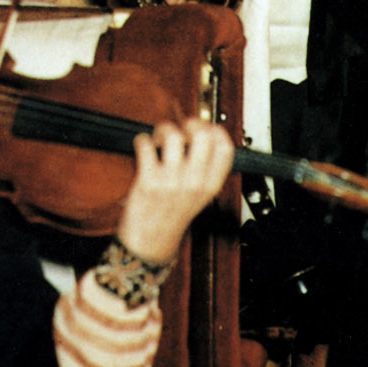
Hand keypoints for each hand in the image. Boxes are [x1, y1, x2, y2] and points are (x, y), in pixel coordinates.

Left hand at [114, 119, 234, 263]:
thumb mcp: (201, 197)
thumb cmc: (173, 216)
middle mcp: (194, 182)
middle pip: (203, 135)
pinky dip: (142, 140)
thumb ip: (206, 170)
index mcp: (211, 185)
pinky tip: (144, 148)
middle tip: (181, 129)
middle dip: (190, 124)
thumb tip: (202, 134)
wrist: (150, 242)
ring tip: (159, 139)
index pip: (225, 147)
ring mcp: (172, 182)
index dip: (215, 130)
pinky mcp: (148, 181)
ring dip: (163, 130)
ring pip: (173, 135)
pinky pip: (145, 145)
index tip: (204, 127)